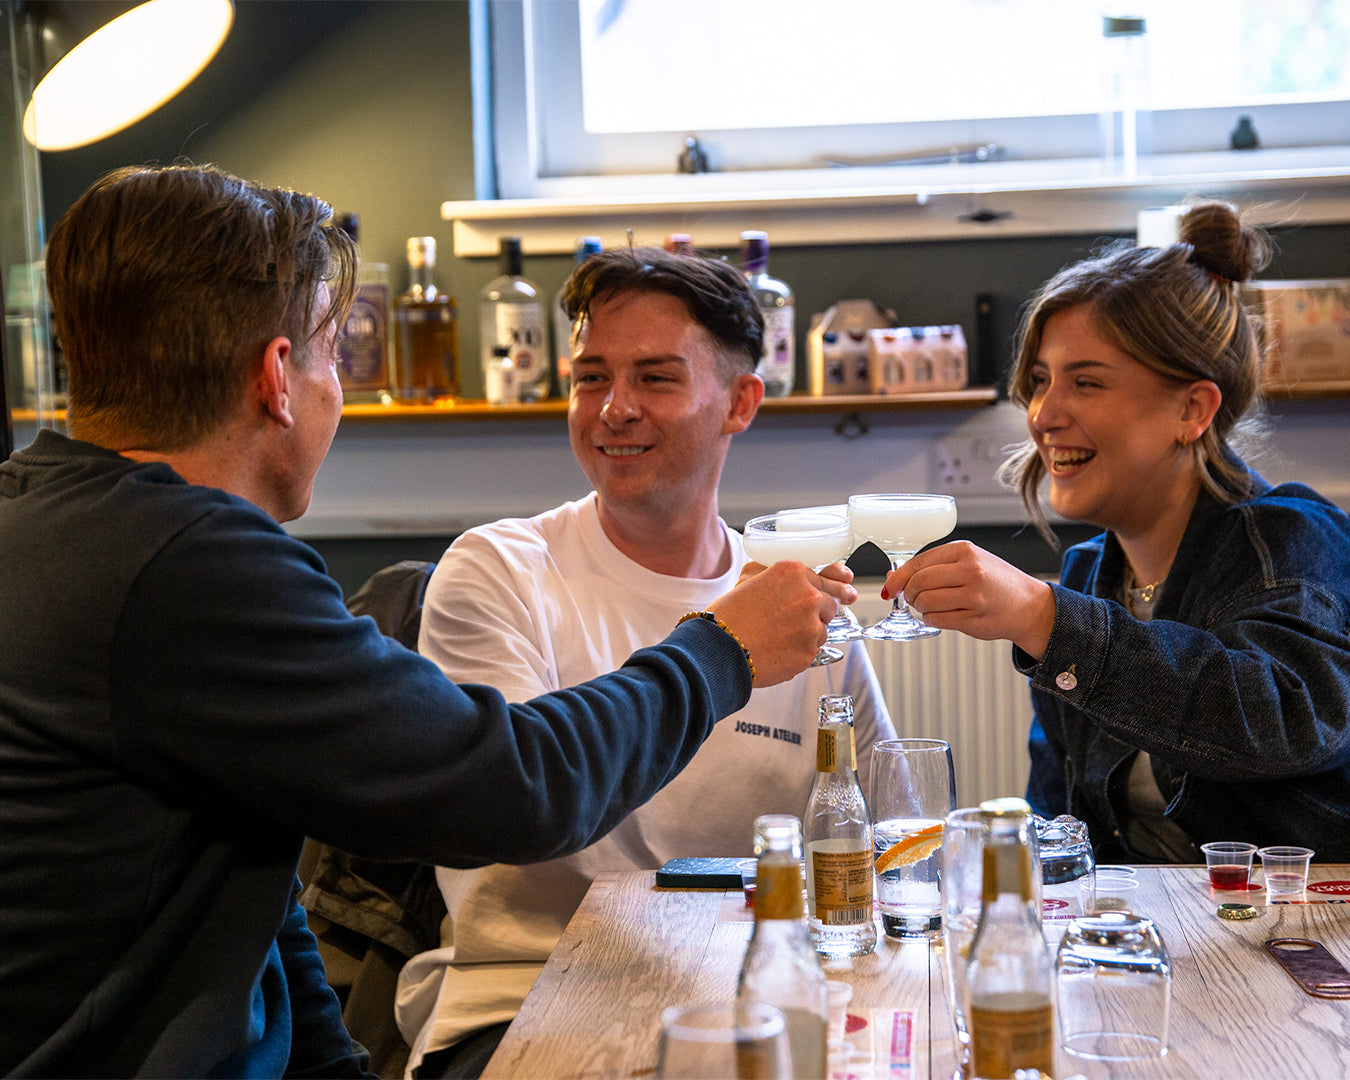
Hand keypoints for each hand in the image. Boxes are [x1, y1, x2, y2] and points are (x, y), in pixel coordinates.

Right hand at [708, 560, 846, 685]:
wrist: (718, 649)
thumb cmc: (728, 615)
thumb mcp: (748, 579)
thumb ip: (775, 573)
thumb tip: (795, 578)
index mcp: (793, 573)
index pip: (824, 579)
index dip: (823, 590)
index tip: (833, 595)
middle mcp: (808, 596)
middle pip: (830, 604)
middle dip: (817, 612)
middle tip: (794, 621)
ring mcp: (811, 625)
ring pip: (822, 630)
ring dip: (808, 634)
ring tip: (779, 637)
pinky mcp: (809, 652)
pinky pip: (813, 650)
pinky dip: (800, 652)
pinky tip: (778, 650)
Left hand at [883, 540, 1055, 658]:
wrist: (1028, 605)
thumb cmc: (994, 582)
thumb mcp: (968, 563)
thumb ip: (932, 567)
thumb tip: (893, 577)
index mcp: (965, 551)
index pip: (918, 563)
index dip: (898, 578)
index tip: (890, 588)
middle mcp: (970, 570)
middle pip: (919, 583)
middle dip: (909, 594)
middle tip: (913, 598)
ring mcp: (973, 596)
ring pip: (925, 602)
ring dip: (920, 607)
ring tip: (930, 606)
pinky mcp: (973, 619)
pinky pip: (936, 620)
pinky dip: (931, 619)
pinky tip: (941, 615)